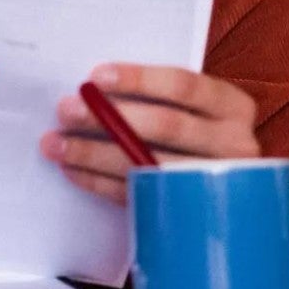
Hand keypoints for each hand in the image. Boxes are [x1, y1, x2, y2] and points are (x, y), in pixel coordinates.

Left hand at [38, 63, 259, 203]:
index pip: (184, 86)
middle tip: (67, 109)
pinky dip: (99, 182)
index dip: (139, 79)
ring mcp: (210, 183)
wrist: (225, 187)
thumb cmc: (195, 128)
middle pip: (165, 126)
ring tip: (56, 143)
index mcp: (233, 107)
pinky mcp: (185, 212)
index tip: (96, 76)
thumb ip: (157, 93)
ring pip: (147, 164)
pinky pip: (137, 196)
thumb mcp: (193, 105)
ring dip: (94, 153)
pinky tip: (72, 170)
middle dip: (110, 117)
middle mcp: (233, 145)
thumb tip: (94, 83)